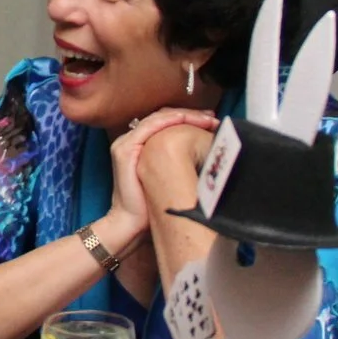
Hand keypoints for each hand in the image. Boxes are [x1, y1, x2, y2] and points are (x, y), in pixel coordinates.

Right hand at [107, 108, 218, 238]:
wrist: (131, 223)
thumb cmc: (151, 204)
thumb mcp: (169, 176)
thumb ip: (179, 160)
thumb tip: (206, 151)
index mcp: (141, 144)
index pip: (167, 122)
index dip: (190, 119)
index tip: (211, 122)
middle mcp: (132, 139)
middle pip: (164, 117)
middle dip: (191, 115)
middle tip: (212, 118)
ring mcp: (126, 143)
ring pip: (158, 119)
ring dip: (184, 116)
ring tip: (205, 119)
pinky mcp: (125, 150)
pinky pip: (149, 127)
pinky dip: (168, 121)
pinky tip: (185, 119)